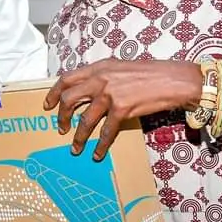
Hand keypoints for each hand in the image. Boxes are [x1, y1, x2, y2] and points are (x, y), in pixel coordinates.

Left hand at [44, 59, 202, 160]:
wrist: (173, 79)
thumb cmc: (151, 74)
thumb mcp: (121, 68)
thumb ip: (103, 77)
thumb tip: (88, 91)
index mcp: (99, 67)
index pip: (67, 79)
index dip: (53, 94)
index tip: (47, 105)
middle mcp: (101, 79)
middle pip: (69, 98)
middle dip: (61, 116)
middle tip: (61, 128)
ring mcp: (110, 93)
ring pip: (84, 119)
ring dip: (78, 136)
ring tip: (75, 148)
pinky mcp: (122, 108)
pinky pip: (106, 131)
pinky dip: (100, 145)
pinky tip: (97, 154)